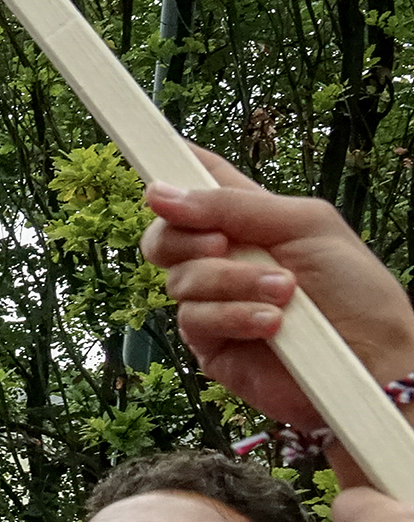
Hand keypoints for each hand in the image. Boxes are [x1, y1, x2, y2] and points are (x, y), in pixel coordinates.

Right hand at [143, 149, 413, 430]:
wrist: (370, 358)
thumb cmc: (354, 289)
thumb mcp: (304, 224)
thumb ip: (233, 205)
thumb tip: (159, 193)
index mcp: (247, 221)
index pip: (199, 186)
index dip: (172, 173)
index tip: (152, 162)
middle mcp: (223, 259)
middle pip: (164, 235)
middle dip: (185, 237)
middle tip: (223, 244)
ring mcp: (212, 302)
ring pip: (179, 279)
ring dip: (232, 282)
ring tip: (283, 293)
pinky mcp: (209, 343)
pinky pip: (193, 320)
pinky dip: (232, 316)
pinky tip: (271, 324)